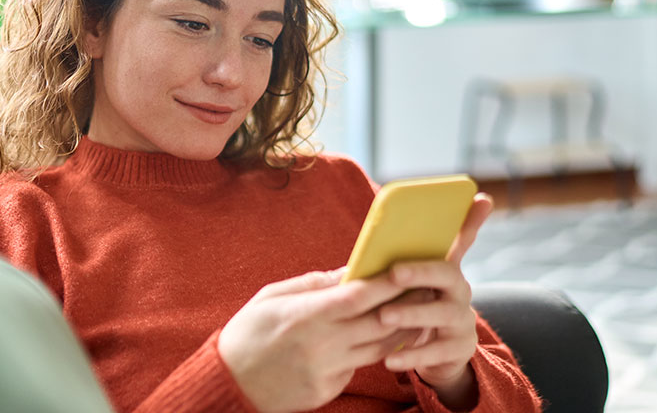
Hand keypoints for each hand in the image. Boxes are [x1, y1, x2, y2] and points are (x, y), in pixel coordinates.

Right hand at [217, 268, 417, 412]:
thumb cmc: (247, 332)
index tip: (407, 268)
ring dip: (402, 330)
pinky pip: (359, 367)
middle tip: (426, 287)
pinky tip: (385, 338)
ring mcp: (327, 371)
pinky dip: (374, 351)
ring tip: (417, 312)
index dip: (387, 282)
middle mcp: (322, 345)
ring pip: (379, 349)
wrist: (230, 382)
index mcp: (306, 316)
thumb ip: (313, 284)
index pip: (359, 296)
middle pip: (379, 323)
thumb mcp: (271, 297)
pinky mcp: (329, 390)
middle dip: (406, 303)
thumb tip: (348, 271)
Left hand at [377, 193, 492, 407]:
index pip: (462, 239)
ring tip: (383, 316)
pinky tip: (389, 358)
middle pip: (447, 274)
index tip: (481, 198)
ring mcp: (462, 320)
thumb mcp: (411, 283)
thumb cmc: (416, 307)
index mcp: (446, 269)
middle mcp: (460, 291)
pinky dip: (411, 354)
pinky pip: (435, 352)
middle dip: (420, 271)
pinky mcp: (459, 349)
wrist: (437, 355)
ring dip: (411, 313)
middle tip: (393, 272)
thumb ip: (402, 260)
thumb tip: (381, 238)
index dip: (472, 220)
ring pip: (441, 314)